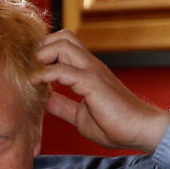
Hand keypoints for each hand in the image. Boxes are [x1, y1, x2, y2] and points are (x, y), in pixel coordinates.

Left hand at [36, 30, 169, 152]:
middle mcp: (90, 65)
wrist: (141, 132)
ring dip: (41, 56)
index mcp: (87, 71)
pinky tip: (35, 84)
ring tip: (30, 74)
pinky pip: (64, 70)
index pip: (63, 46)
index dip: (43, 53)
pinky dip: (45, 74)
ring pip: (62, 45)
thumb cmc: (115, 126)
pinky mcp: (93, 83)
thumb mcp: (79, 115)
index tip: (29, 70)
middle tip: (28, 68)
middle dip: (40, 47)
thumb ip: (62, 105)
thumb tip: (44, 100)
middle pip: (62, 37)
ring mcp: (92, 71)